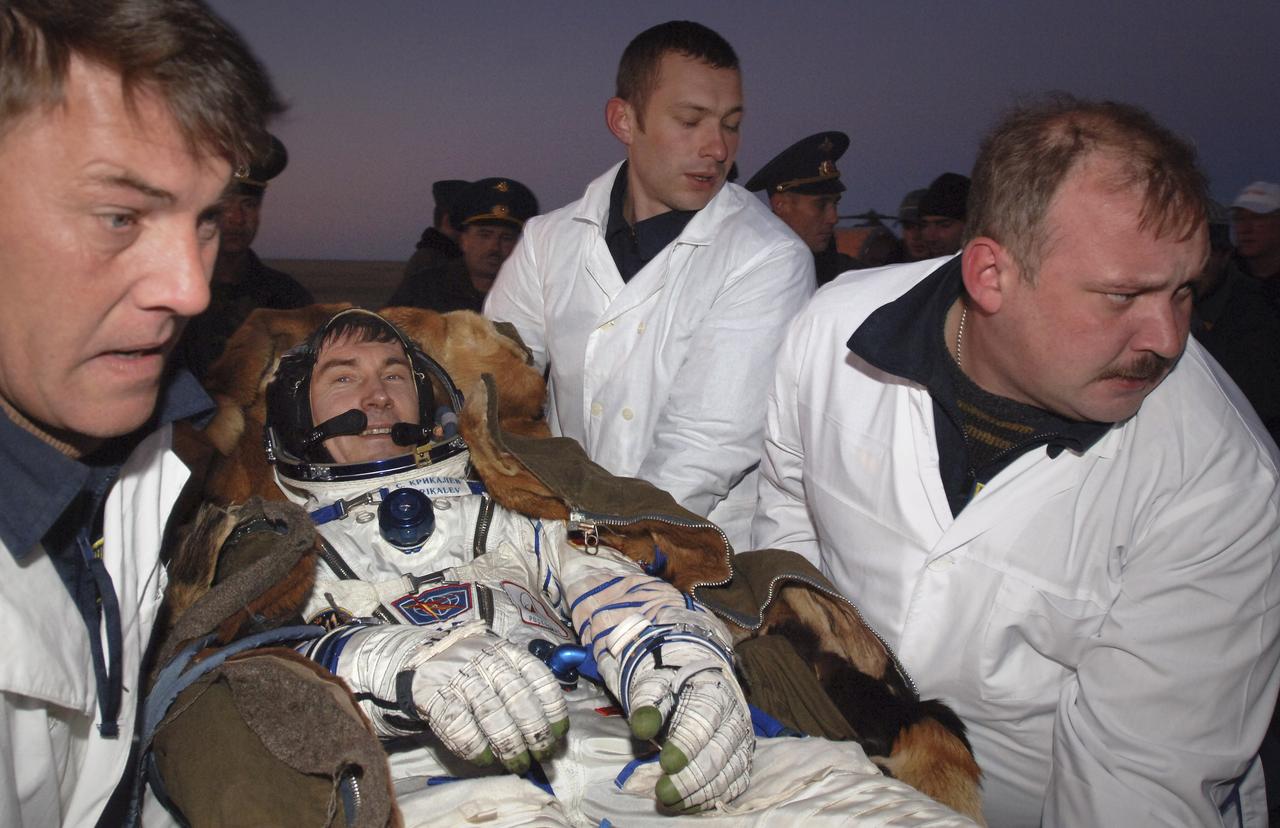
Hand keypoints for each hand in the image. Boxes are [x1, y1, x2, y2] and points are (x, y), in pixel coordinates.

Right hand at [306, 622, 568, 773]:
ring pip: (491, 712)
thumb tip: (548, 724)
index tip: (559, 732)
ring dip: (508, 743)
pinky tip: (484, 759)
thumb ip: (516, 683)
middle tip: (541, 754)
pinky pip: (458, 724)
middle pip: (517, 697)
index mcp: (503, 649)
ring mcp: (457, 674)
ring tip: (517, 762)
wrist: (409, 658)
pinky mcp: (433, 693)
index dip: (551, 707)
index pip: (536, 675)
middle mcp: (483, 658)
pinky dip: (474, 745)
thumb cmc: (462, 667)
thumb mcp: (492, 661)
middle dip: (533, 731)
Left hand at [611, 617, 754, 810]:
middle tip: (663, 794)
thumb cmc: (671, 686)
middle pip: (718, 753)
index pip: (704, 723)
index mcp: (714, 694)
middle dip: (691, 778)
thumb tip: (642, 727)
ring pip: (729, 772)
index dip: (686, 746)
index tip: (665, 764)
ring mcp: (742, 739)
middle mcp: (734, 718)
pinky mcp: (743, 757)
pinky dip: (714, 797)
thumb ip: (648, 706)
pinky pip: (736, 783)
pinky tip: (691, 805)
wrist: (693, 681)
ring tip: (672, 804)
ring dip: (701, 793)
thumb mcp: (654, 687)